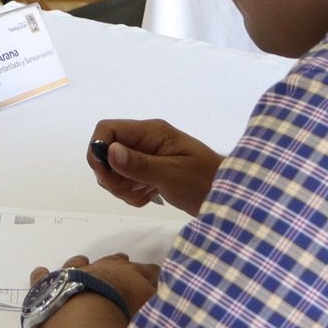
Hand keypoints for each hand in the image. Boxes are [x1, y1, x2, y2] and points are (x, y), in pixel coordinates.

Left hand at [26, 251, 160, 321]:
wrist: (81, 321)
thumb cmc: (123, 317)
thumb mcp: (152, 314)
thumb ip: (161, 309)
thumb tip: (169, 303)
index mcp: (129, 274)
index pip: (147, 271)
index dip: (152, 275)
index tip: (157, 278)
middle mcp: (101, 269)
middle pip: (113, 262)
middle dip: (120, 264)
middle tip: (124, 264)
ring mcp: (72, 274)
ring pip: (78, 263)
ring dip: (83, 263)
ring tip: (84, 262)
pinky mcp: (48, 286)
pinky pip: (43, 277)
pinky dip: (44, 275)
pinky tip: (42, 272)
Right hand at [85, 118, 220, 215]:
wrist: (228, 197)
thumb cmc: (203, 181)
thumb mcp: (171, 174)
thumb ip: (139, 164)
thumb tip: (109, 151)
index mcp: (151, 132)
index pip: (108, 129)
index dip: (98, 149)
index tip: (106, 175)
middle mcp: (145, 141)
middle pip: (106, 152)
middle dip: (110, 175)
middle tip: (129, 191)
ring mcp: (146, 156)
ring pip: (114, 170)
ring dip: (121, 187)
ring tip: (143, 195)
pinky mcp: (149, 172)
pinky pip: (126, 181)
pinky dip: (131, 193)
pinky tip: (149, 198)